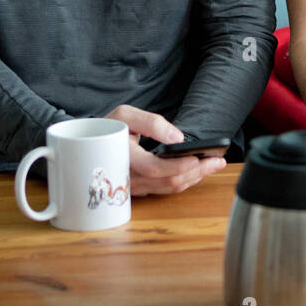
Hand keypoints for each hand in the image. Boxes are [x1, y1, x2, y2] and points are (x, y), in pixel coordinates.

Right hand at [105, 103, 228, 196]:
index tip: (198, 156)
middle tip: (218, 161)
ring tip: (214, 165)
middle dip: (197, 172)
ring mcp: (134, 187)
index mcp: (124, 158)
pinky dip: (184, 181)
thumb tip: (177, 138)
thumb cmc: (108, 127)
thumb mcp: (125, 115)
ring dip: (194, 178)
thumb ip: (151, 123)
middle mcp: (129, 178)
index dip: (179, 165)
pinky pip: (164, 189)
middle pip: (168, 182)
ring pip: (169, 188)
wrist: (87, 145)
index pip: (156, 169)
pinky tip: (197, 171)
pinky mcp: (139, 189)